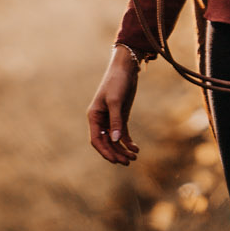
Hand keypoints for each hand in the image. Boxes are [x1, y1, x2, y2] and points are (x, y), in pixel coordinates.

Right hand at [88, 46, 139, 164]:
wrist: (126, 68)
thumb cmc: (117, 81)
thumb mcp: (116, 101)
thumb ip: (116, 121)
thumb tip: (115, 140)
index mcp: (94, 116)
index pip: (96, 140)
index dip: (105, 152)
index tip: (115, 161)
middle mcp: (101, 120)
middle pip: (106, 142)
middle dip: (116, 153)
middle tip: (128, 162)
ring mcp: (111, 119)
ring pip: (114, 140)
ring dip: (123, 150)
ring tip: (134, 157)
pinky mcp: (121, 116)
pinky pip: (122, 133)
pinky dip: (128, 142)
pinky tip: (135, 149)